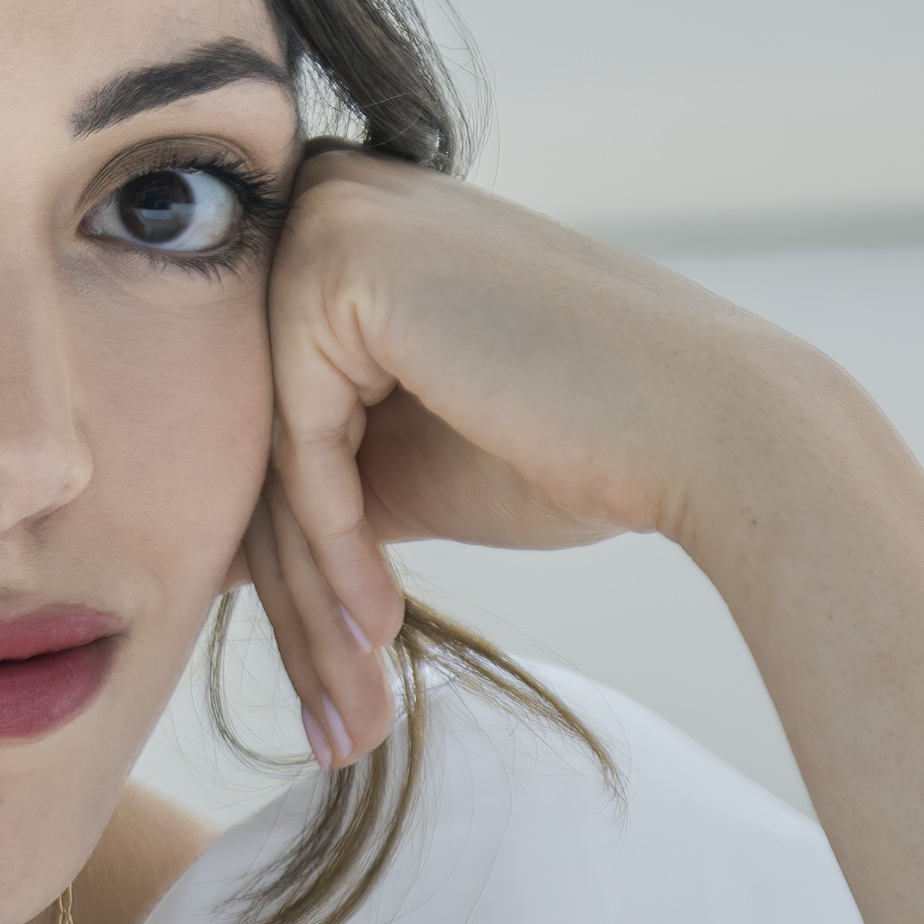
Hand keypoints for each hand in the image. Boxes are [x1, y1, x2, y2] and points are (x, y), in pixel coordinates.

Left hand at [245, 153, 848, 765]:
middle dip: (298, 600)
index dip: (296, 564)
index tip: (325, 679)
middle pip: (261, 438)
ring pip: (271, 456)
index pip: (272, 418)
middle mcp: (323, 198)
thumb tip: (209, 547)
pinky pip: (302, 447)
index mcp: (342, 229)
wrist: (713, 429)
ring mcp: (325, 219)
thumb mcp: (408, 462)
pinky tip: (378, 630)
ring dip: (314, 603)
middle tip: (329, 725)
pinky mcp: (334, 268)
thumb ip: (312, 479)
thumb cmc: (582, 446)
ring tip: (349, 712)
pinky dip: (339, 550)